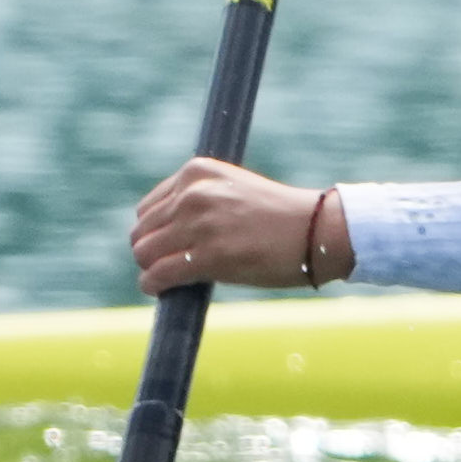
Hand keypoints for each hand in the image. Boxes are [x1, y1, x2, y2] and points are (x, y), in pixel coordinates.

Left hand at [131, 158, 350, 292]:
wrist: (318, 231)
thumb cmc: (279, 217)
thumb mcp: (233, 191)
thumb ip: (198, 202)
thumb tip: (161, 235)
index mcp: (197, 171)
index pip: (148, 208)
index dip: (157, 233)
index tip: (174, 249)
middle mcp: (193, 193)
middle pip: (142, 232)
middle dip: (153, 252)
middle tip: (175, 267)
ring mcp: (200, 223)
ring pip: (145, 253)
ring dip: (153, 269)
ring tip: (173, 279)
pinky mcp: (208, 255)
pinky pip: (158, 275)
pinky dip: (155, 286)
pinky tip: (165, 290)